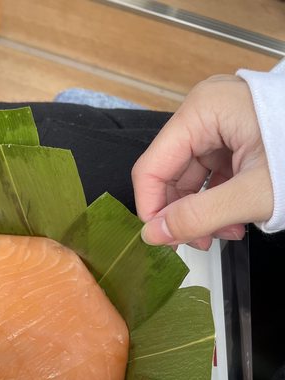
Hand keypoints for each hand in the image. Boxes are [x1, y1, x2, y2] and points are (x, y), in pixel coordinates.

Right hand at [132, 75, 273, 249]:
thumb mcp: (252, 194)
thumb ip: (198, 217)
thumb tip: (154, 236)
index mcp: (203, 112)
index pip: (152, 167)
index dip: (151, 208)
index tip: (161, 240)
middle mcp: (204, 112)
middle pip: (170, 174)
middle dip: (184, 214)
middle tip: (200, 244)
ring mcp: (218, 123)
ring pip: (190, 179)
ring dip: (202, 213)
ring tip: (226, 234)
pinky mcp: (232, 136)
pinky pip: (210, 174)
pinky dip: (217, 201)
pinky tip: (234, 221)